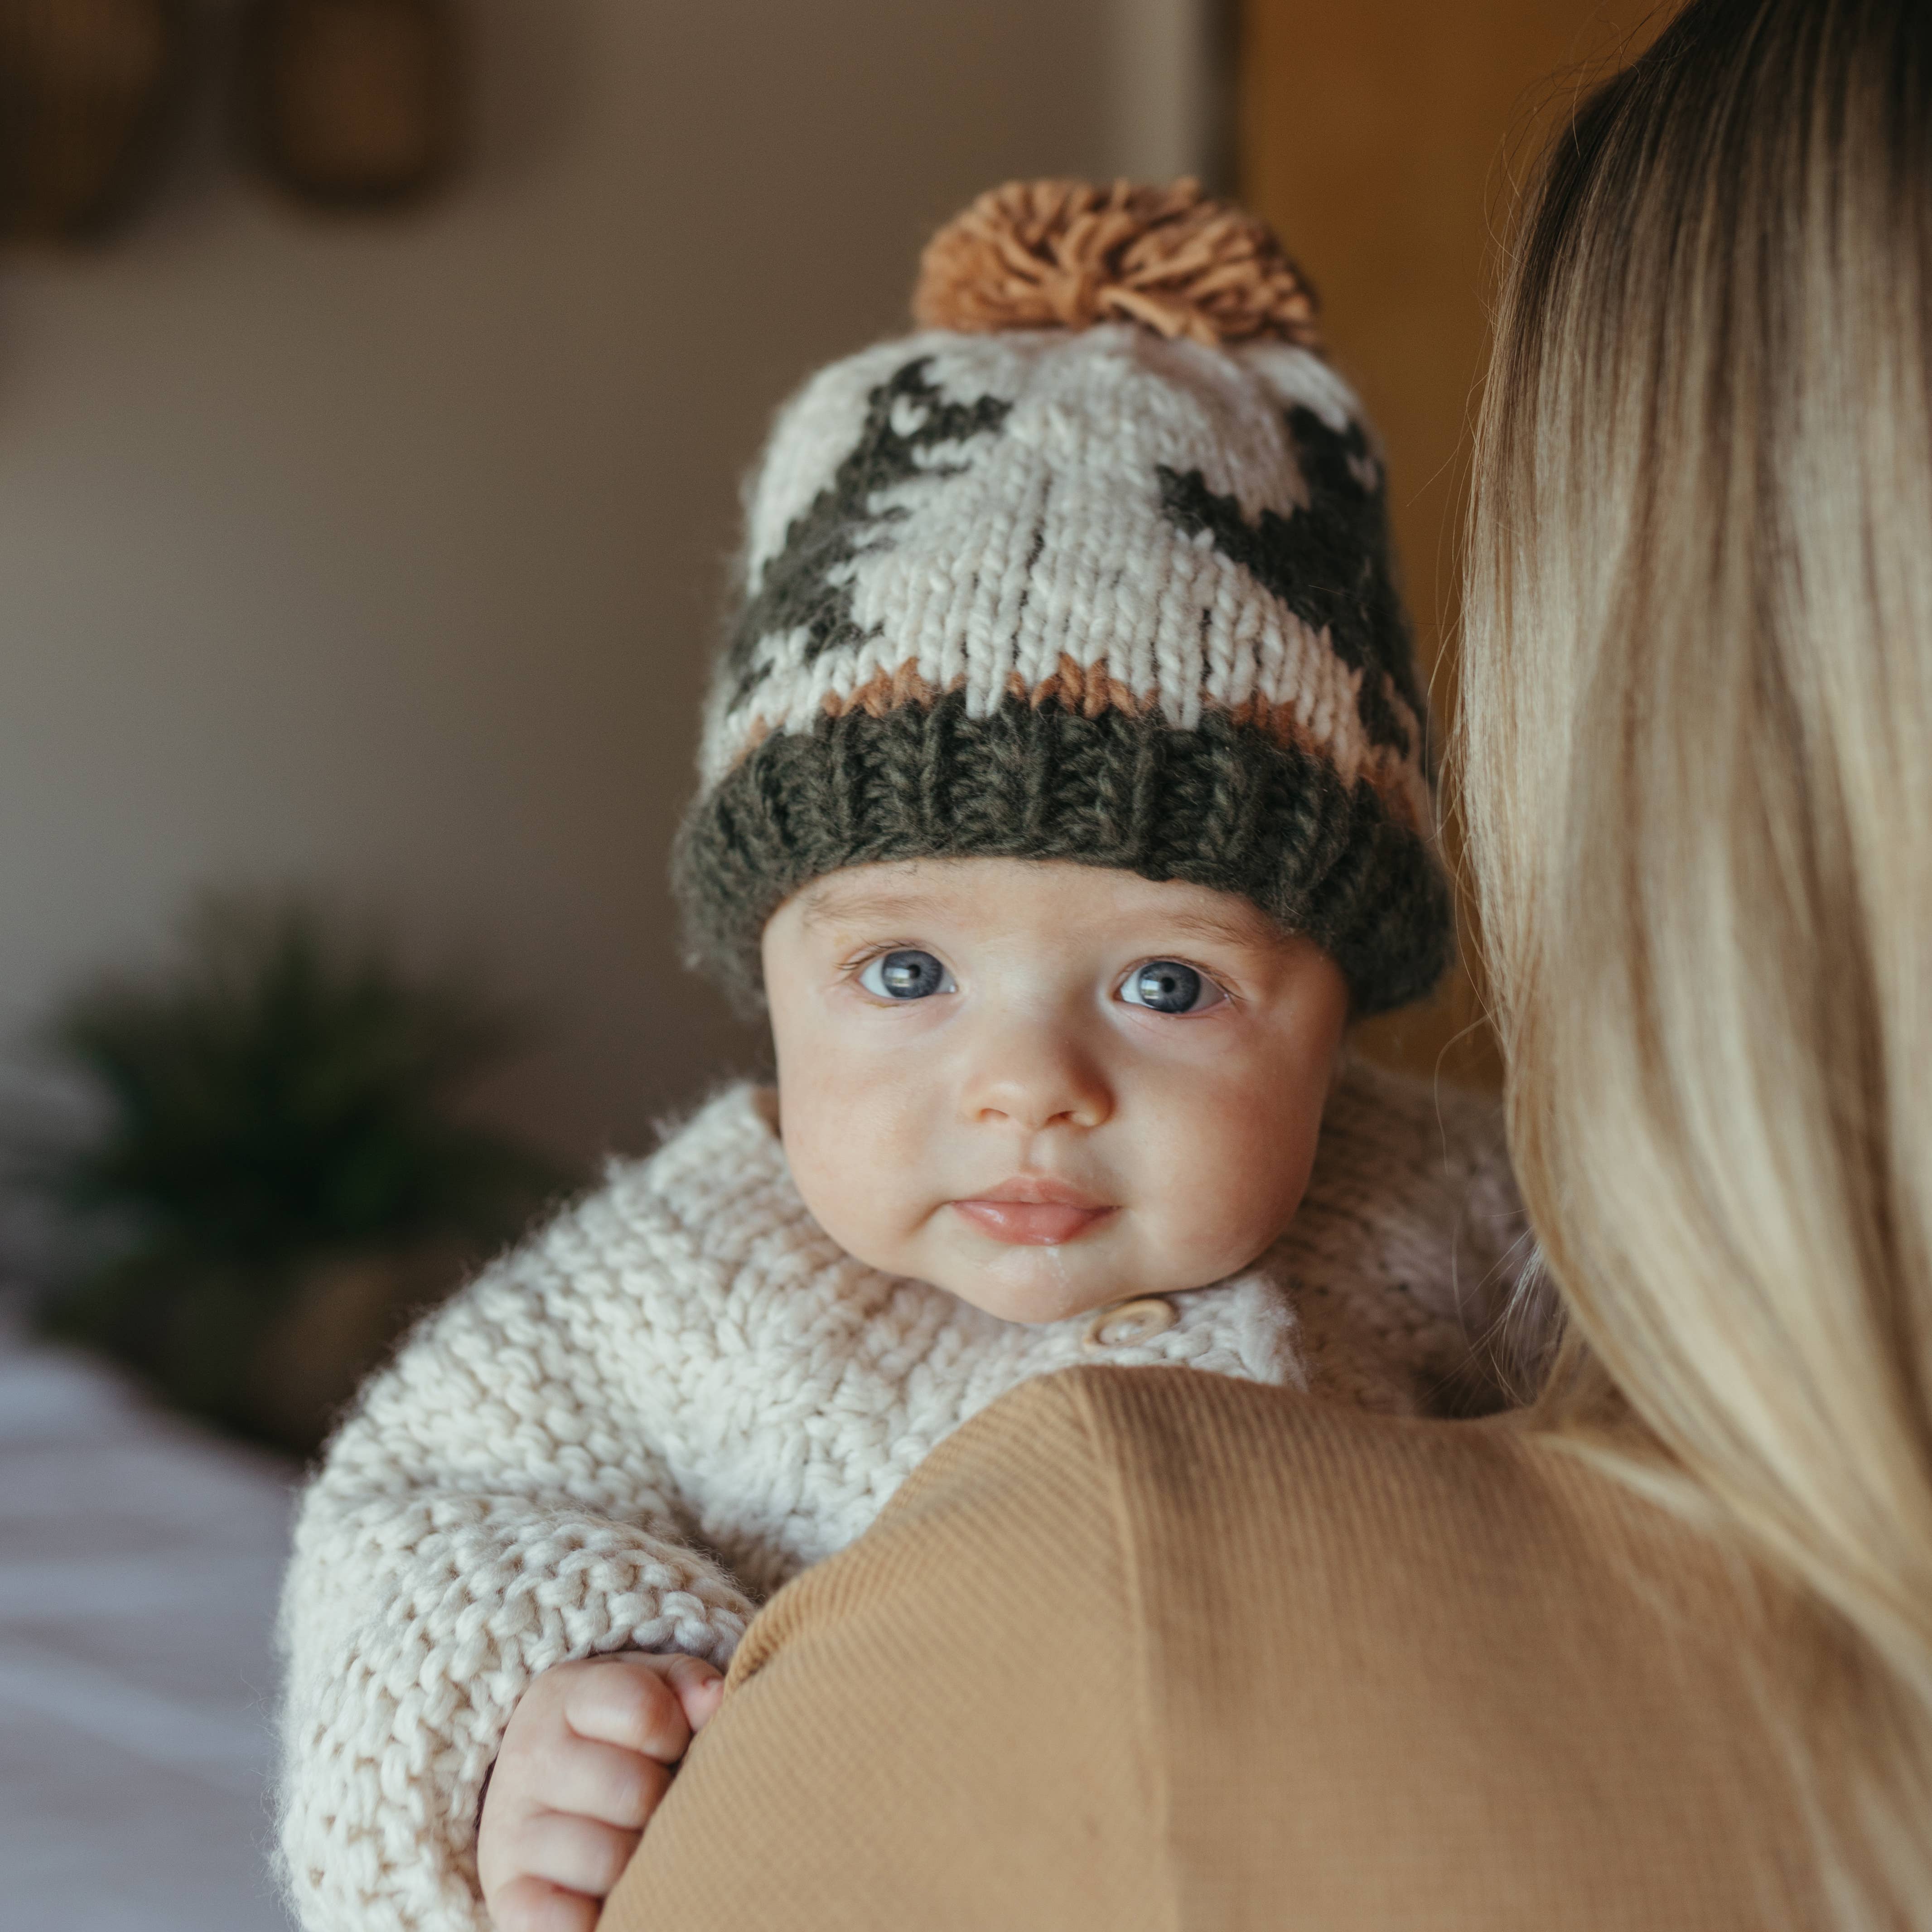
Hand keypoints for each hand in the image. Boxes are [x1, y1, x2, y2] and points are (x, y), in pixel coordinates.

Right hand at [478, 1651, 724, 1931]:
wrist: (533, 1800)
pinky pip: (560, 1921)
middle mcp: (527, 1759)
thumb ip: (684, 1686)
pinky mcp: (507, 1896)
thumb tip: (716, 1700)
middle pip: (636, 1791)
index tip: (671, 1747)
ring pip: (610, 1860)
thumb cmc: (613, 1739)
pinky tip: (607, 1899)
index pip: (644, 1711)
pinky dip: (595, 1918)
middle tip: (657, 1806)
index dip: (676, 1735)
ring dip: (639, 1862)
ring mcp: (509, 1831)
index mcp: (560, 1697)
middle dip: (664, 1803)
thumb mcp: (645, 1692)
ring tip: (636, 1848)